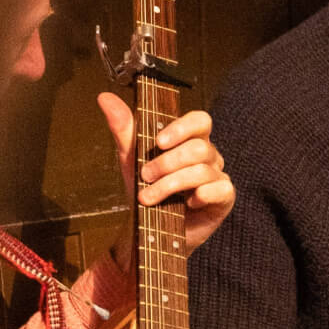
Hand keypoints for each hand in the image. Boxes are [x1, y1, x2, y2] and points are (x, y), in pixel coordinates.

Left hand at [97, 94, 235, 249]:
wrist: (148, 230)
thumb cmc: (146, 190)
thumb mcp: (130, 159)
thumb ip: (123, 129)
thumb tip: (105, 98)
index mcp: (190, 140)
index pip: (200, 120)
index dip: (182, 128)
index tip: (158, 142)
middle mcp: (208, 156)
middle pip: (198, 148)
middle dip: (166, 163)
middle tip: (145, 176)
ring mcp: (218, 176)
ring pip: (202, 170)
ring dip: (171, 184)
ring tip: (150, 197)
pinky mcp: (224, 198)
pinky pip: (219, 189)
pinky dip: (199, 195)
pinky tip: (186, 203)